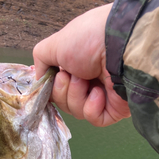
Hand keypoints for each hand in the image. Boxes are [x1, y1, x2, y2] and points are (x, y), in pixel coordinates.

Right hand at [33, 5, 130, 126]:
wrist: (118, 46)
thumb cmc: (89, 39)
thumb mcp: (54, 45)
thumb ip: (41, 61)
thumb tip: (40, 79)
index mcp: (77, 67)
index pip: (57, 89)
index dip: (52, 88)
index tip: (53, 78)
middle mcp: (89, 81)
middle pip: (64, 103)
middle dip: (63, 91)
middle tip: (71, 75)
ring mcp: (102, 97)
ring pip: (77, 112)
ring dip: (76, 96)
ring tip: (87, 80)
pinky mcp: (113, 110)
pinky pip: (92, 118)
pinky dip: (91, 107)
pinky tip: (99, 92)